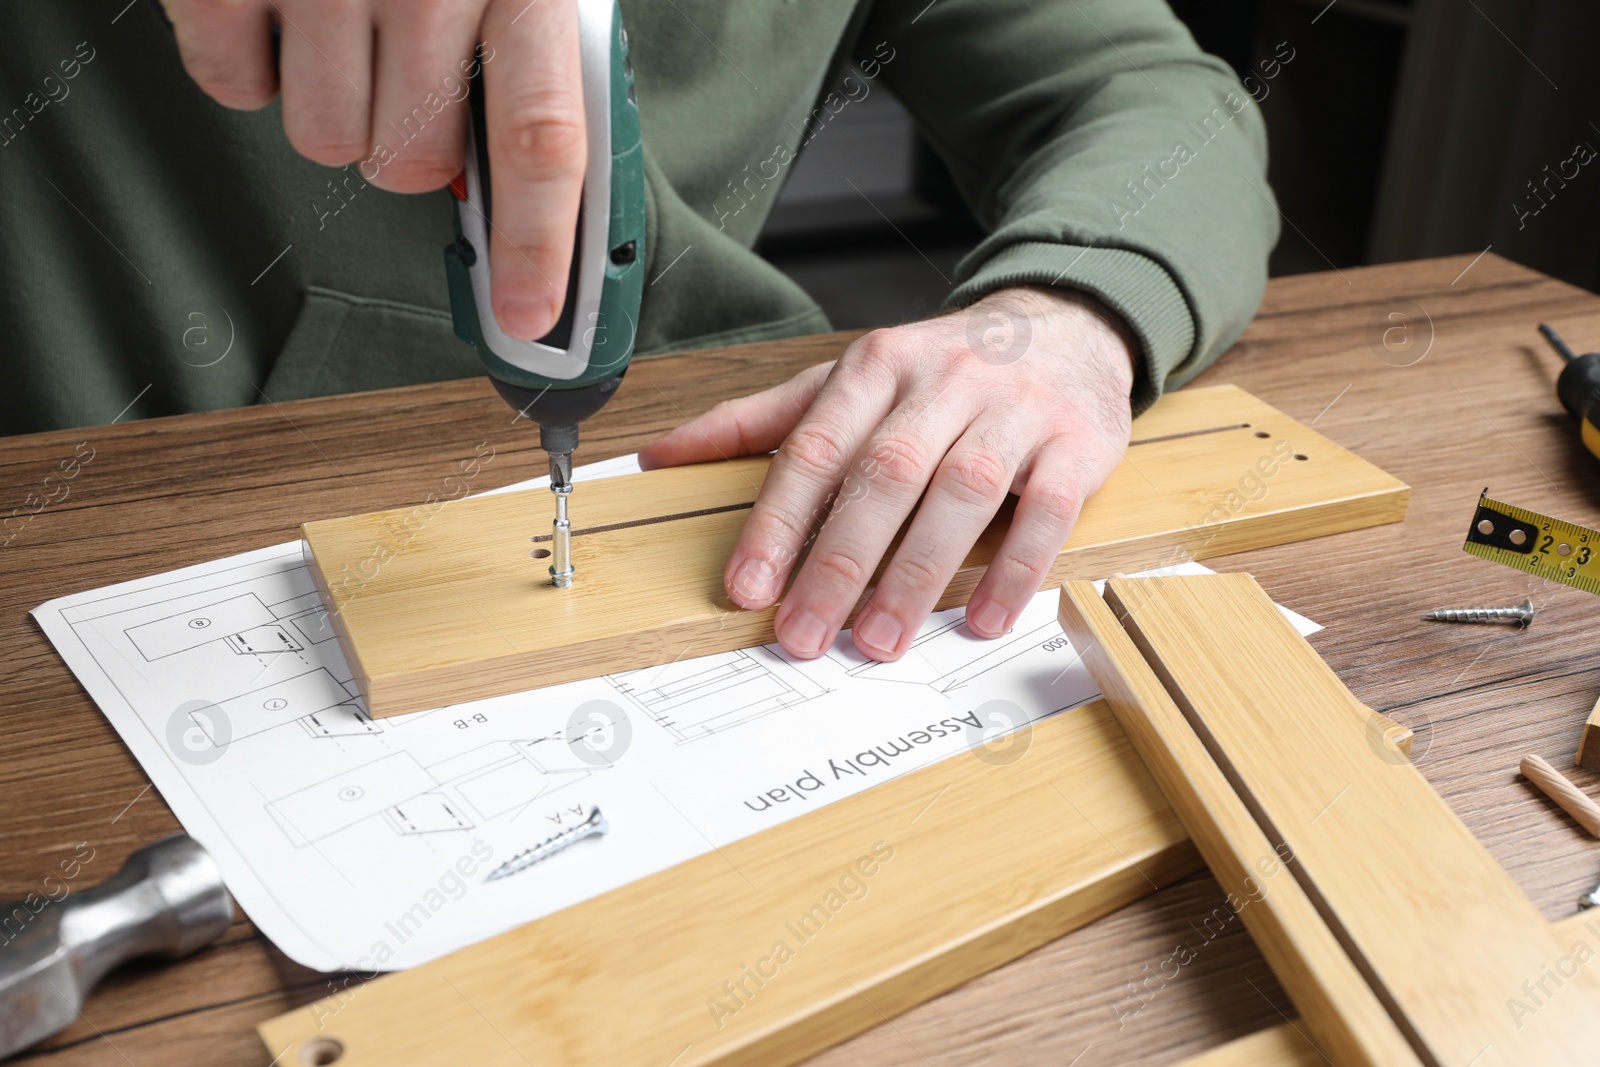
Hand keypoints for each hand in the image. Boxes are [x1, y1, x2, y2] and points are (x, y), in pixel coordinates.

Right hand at [163, 0, 581, 339]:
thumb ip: (527, 56)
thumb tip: (517, 186)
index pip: (543, 141)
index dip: (537, 246)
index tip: (528, 321)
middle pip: (410, 164)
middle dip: (410, 147)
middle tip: (405, 78)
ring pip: (323, 142)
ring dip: (334, 107)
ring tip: (341, 22)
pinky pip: (233, 87)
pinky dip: (251, 62)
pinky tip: (279, 4)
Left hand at [639, 286, 1138, 660]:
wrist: (1066, 325)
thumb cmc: (943, 370)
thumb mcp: (849, 379)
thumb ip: (759, 420)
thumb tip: (659, 457)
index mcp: (876, 365)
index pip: (817, 447)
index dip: (778, 521)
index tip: (749, 587)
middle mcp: (942, 381)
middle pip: (883, 475)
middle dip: (838, 562)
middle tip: (803, 634)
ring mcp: (1013, 411)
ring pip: (961, 492)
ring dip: (917, 574)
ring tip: (878, 640)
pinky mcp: (1075, 444)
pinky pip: (1046, 510)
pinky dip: (1016, 569)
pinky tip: (982, 618)